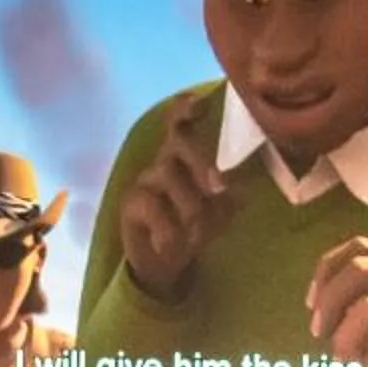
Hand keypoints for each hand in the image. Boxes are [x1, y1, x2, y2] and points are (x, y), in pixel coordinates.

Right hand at [118, 91, 235, 300]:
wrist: (164, 263)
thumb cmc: (195, 227)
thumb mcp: (220, 212)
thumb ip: (230, 196)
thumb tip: (238, 187)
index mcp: (186, 158)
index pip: (181, 123)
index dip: (186, 109)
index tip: (200, 103)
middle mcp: (164, 161)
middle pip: (178, 142)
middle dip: (200, 160)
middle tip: (218, 187)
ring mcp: (144, 181)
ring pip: (167, 172)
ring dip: (189, 203)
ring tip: (197, 233)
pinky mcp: (130, 203)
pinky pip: (152, 205)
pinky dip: (168, 227)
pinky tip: (170, 244)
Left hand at [305, 236, 367, 366]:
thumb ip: (361, 299)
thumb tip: (321, 313)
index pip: (356, 248)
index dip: (326, 272)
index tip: (312, 304)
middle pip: (356, 271)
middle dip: (328, 303)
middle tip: (318, 332)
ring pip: (367, 308)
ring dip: (344, 337)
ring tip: (343, 357)